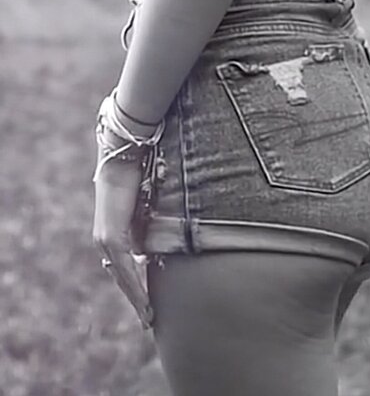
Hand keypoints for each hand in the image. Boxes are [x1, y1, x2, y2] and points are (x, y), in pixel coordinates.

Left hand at [93, 153, 153, 329]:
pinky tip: (145, 299)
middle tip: (148, 320)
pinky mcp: (112, 237)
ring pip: (123, 277)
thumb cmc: (136, 178)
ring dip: (136, 298)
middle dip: (136, 299)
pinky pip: (125, 268)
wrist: (122, 159)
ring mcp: (106, 241)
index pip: (124, 269)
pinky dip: (135, 286)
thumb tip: (153, 249)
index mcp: (112, 236)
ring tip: (148, 316)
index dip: (135, 287)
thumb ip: (147, 229)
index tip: (146, 305)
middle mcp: (105, 242)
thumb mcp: (145, 209)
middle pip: (122, 278)